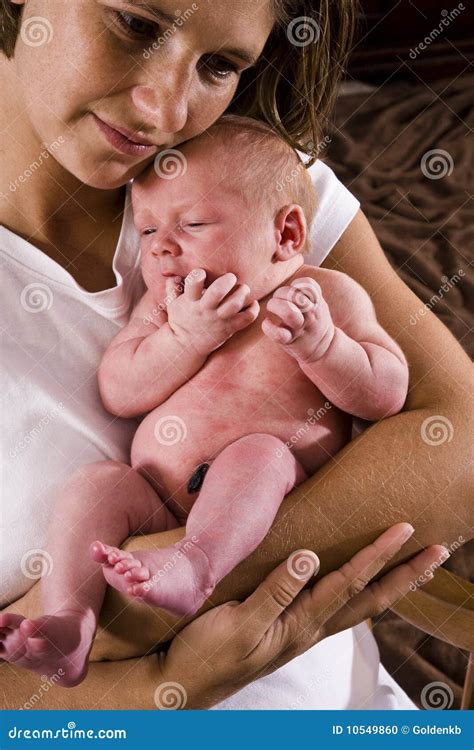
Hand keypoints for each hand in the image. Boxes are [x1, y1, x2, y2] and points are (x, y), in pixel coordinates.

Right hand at [157, 523, 448, 708]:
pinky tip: (363, 586)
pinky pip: (337, 608)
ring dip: (392, 584)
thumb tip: (310, 556)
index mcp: (301, 625)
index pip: (349, 583)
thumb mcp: (239, 623)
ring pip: (359, 605)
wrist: (184, 686)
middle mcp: (310, 629)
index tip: (405, 529)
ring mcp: (302, 631)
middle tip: (440, 550)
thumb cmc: (207, 654)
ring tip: (418, 567)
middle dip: (406, 574)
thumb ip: (275, 591)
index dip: (378, 556)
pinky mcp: (288, 629)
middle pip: (371, 599)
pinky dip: (361, 593)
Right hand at [166, 269, 259, 356]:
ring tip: (243, 289)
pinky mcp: (230, 328)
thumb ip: (172, 288)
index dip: (198, 274)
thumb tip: (173, 274)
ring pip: (235, 304)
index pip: (193, 283)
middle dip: (227, 280)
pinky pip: (247, 318)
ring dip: (242, 292)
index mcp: (191, 302)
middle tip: (230, 277)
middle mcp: (205, 309)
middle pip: (218, 291)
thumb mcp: (172, 305)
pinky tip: (251, 303)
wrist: (186, 346)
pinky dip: (253, 309)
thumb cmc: (181, 321)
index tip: (201, 274)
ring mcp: (219, 319)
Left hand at [262, 277, 334, 361]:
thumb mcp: (319, 303)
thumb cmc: (316, 322)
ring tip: (272, 307)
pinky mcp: (291, 342)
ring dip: (276, 306)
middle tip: (278, 299)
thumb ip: (310, 289)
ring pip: (289, 312)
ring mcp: (300, 328)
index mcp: (317, 303)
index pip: (308, 285)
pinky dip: (269, 327)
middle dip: (281, 293)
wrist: (325, 349)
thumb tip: (295, 266)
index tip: (293, 289)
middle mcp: (310, 314)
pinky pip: (278, 334)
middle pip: (295, 295)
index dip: (297, 284)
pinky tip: (267, 323)